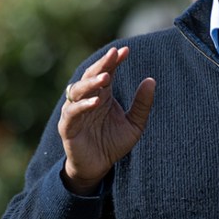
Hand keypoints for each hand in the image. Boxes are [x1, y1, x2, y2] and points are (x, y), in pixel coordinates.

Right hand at [58, 47, 155, 194]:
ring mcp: (75, 111)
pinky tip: (96, 102)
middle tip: (114, 55)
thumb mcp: (134, 125)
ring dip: (91, 82)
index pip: (107, 72)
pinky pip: (73, 113)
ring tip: (106, 78)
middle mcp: (87, 99)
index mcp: (102, 95)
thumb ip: (142, 104)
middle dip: (102, 64)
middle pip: (91, 76)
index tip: (126, 50)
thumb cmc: (113, 144)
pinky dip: (83, 105)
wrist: (98, 168)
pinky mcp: (67, 127)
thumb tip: (151, 80)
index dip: (115, 61)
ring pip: (78, 90)